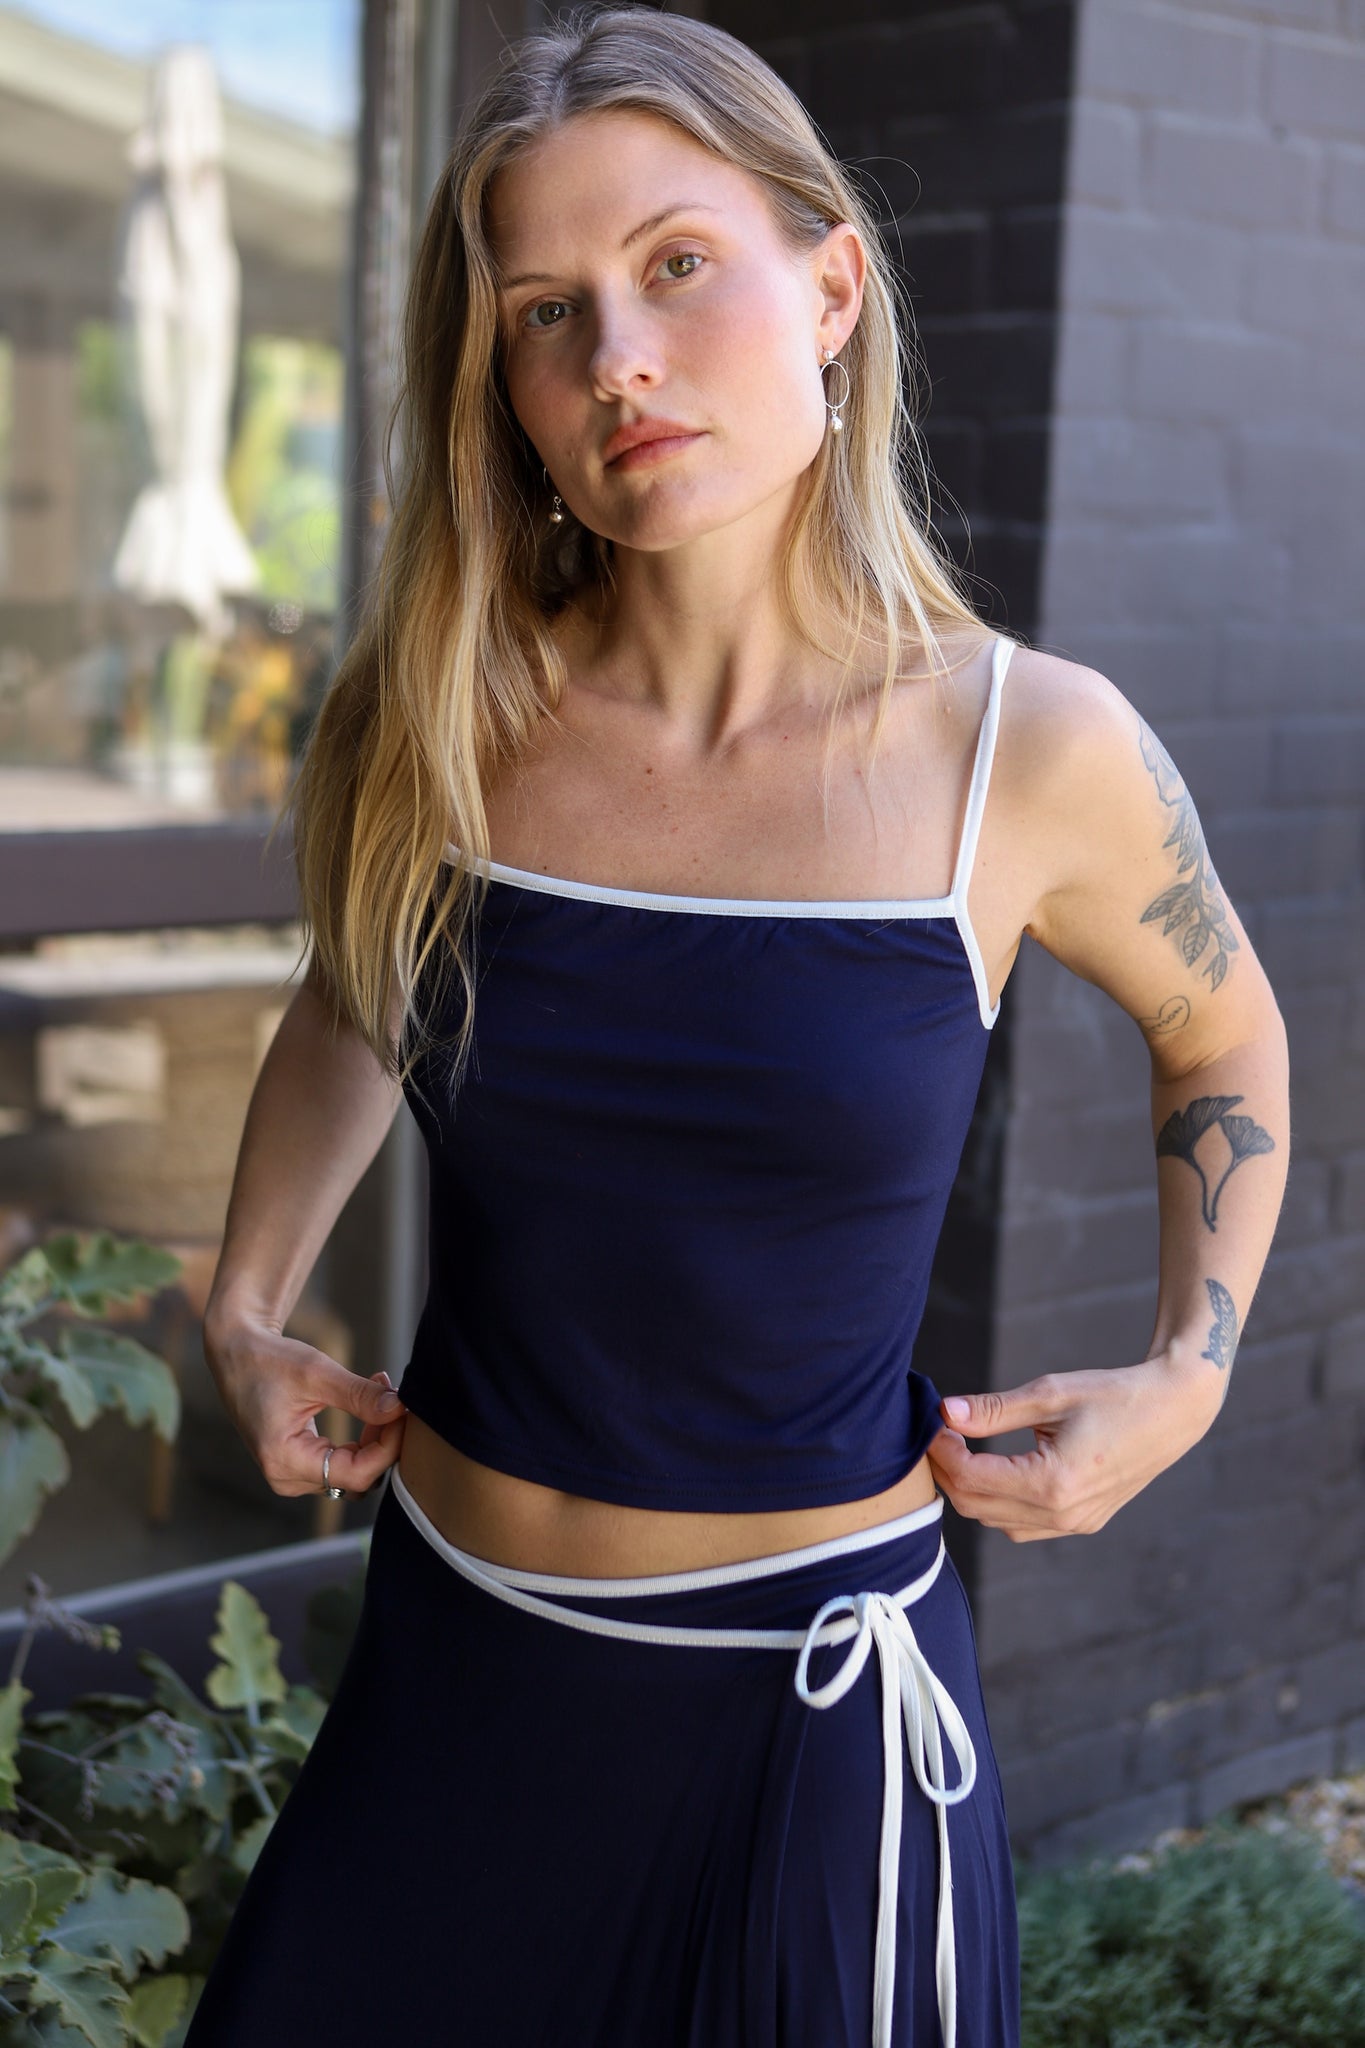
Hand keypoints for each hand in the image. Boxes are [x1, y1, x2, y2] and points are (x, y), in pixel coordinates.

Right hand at [204, 1314, 407, 1498]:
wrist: (238, 1354)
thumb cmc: (269, 1361)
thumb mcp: (317, 1373)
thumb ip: (360, 1396)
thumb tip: (400, 1409)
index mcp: (284, 1461)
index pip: (357, 1474)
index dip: (389, 1447)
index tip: (403, 1412)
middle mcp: (286, 1477)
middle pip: (358, 1477)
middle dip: (384, 1440)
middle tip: (393, 1395)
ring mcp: (292, 1474)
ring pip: (353, 1471)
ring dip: (374, 1438)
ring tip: (378, 1390)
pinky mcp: (299, 1464)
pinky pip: (342, 1462)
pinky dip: (361, 1438)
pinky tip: (368, 1404)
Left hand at [925, 1356, 1220, 1542]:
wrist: (1172, 1411)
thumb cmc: (1113, 1395)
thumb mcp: (1050, 1394)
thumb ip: (993, 1409)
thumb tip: (944, 1412)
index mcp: (1052, 1482)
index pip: (972, 1478)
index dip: (942, 1453)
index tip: (933, 1424)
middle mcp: (1062, 1514)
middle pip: (977, 1507)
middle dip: (949, 1474)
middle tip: (940, 1437)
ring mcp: (1075, 1525)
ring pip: (997, 1523)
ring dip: (972, 1492)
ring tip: (963, 1451)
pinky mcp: (1084, 1523)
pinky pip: (1025, 1526)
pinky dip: (1000, 1505)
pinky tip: (996, 1471)